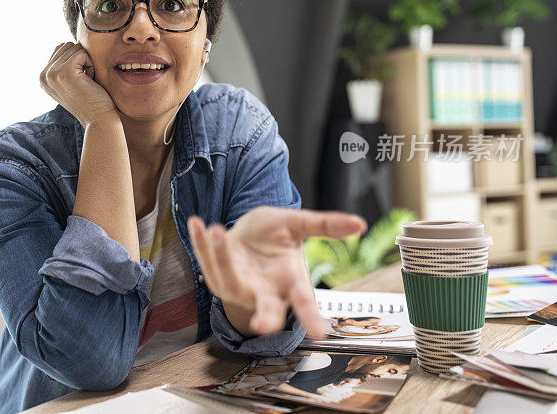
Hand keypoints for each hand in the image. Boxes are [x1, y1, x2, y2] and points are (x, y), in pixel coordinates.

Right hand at [40, 42, 118, 126]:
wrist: (98, 120)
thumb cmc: (90, 99)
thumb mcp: (70, 81)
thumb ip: (62, 64)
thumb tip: (63, 43)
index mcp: (42, 77)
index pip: (60, 49)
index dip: (76, 61)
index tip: (78, 82)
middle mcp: (43, 75)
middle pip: (67, 45)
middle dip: (81, 61)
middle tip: (83, 82)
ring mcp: (52, 73)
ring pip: (75, 48)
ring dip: (86, 63)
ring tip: (86, 82)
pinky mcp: (65, 71)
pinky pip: (82, 53)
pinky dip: (91, 66)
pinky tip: (89, 82)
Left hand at [187, 207, 366, 337]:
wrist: (247, 234)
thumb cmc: (275, 236)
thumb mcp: (298, 225)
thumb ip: (325, 225)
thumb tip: (359, 224)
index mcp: (289, 282)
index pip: (303, 302)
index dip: (311, 317)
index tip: (320, 334)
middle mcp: (263, 291)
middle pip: (265, 311)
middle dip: (264, 318)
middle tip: (262, 325)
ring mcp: (237, 285)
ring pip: (228, 280)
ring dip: (220, 258)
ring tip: (217, 232)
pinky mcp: (216, 275)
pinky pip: (206, 261)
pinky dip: (200, 242)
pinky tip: (196, 223)